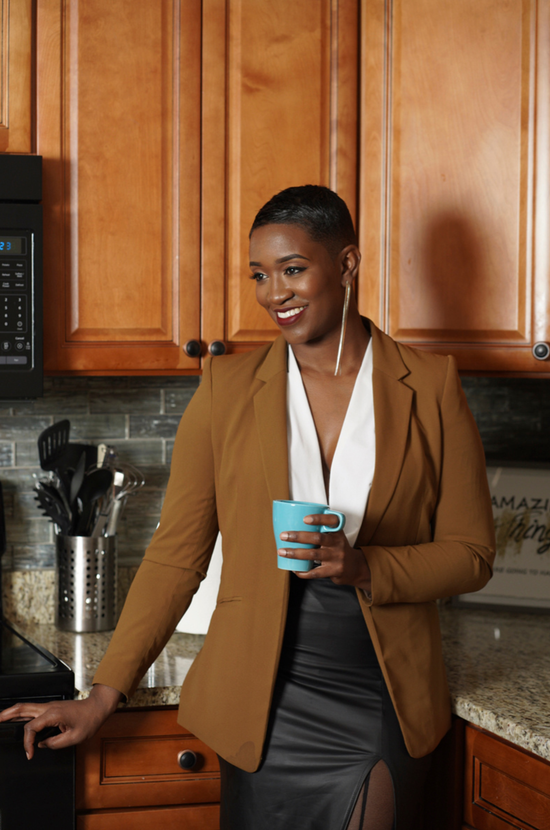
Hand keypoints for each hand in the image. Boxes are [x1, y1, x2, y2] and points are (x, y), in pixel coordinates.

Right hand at [0, 683, 121, 759]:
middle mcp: (49, 707)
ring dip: (12, 712)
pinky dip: (21, 713)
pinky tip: (16, 718)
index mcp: (53, 714)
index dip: (28, 743)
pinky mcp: (51, 708)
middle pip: (23, 709)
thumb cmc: (89, 720)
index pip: (31, 728)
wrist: (97, 708)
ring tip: (0, 718)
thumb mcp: (74, 738)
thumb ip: (55, 743)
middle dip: (7, 715)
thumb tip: (42, 744)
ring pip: (26, 707)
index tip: (30, 754)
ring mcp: (49, 706)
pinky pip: (32, 709)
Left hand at [278, 513, 371, 590]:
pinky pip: (315, 572)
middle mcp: (338, 543)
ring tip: (282, 551)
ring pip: (313, 555)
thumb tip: (293, 526)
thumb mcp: (335, 537)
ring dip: (295, 553)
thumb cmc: (338, 549)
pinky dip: (303, 571)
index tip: (304, 519)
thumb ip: (320, 531)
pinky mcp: (334, 571)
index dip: (319, 519)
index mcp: (337, 532)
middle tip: (284, 535)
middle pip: (318, 538)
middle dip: (298, 536)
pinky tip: (294, 569)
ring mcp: (337, 558)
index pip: (332, 520)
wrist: (355, 567)